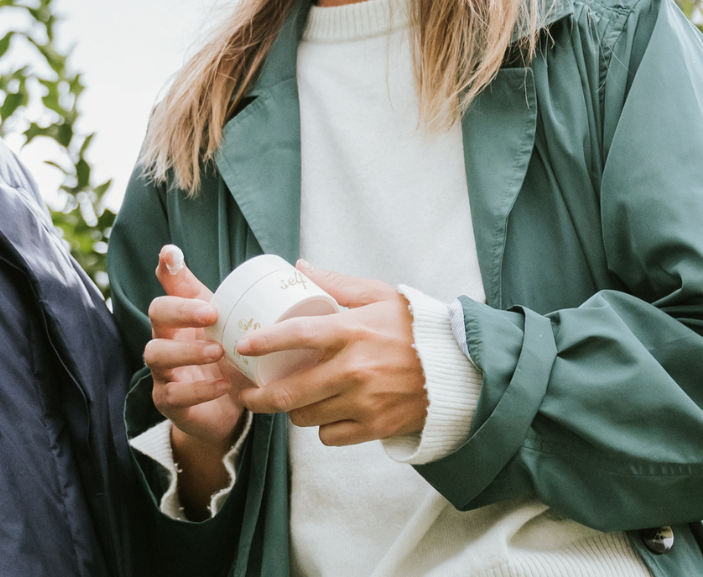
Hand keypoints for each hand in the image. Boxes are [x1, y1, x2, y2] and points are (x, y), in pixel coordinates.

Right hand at [144, 246, 249, 514]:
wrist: (225, 413)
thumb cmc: (230, 363)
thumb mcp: (239, 334)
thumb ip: (256, 308)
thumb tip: (298, 266)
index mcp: (183, 319)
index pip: (169, 287)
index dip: (168, 272)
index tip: (171, 253)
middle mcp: (166, 339)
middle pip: (157, 314)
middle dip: (181, 311)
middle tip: (211, 314)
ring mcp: (163, 371)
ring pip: (156, 353)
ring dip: (187, 351)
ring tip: (217, 351)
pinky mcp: (168, 402)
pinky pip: (173, 394)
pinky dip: (199, 390)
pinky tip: (222, 386)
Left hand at [235, 261, 427, 446]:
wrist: (459, 368)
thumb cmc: (416, 327)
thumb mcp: (379, 295)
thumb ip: (337, 283)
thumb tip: (299, 266)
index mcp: (351, 331)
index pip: (296, 335)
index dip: (264, 341)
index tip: (243, 346)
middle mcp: (353, 369)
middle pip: (289, 393)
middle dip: (257, 396)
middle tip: (245, 392)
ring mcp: (364, 402)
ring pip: (305, 417)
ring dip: (292, 411)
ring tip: (289, 400)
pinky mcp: (375, 427)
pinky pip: (330, 437)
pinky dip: (323, 429)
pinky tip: (324, 415)